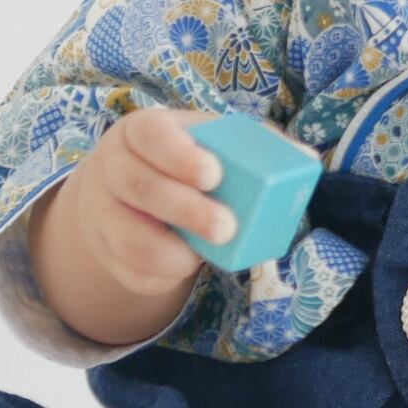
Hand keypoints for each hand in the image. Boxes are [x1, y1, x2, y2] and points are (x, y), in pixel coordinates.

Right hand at [43, 104, 235, 302]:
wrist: (124, 191)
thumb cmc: (182, 160)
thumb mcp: (208, 141)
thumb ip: (254, 145)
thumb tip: (304, 158)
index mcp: (141, 130)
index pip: (150, 135)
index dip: (179, 156)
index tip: (214, 176)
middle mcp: (113, 167)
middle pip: (139, 187)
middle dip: (186, 211)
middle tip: (227, 228)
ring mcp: (103, 212)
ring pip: (128, 238)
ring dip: (171, 254)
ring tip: (202, 257)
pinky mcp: (105, 251)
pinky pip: (130, 272)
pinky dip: (162, 277)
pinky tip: (182, 267)